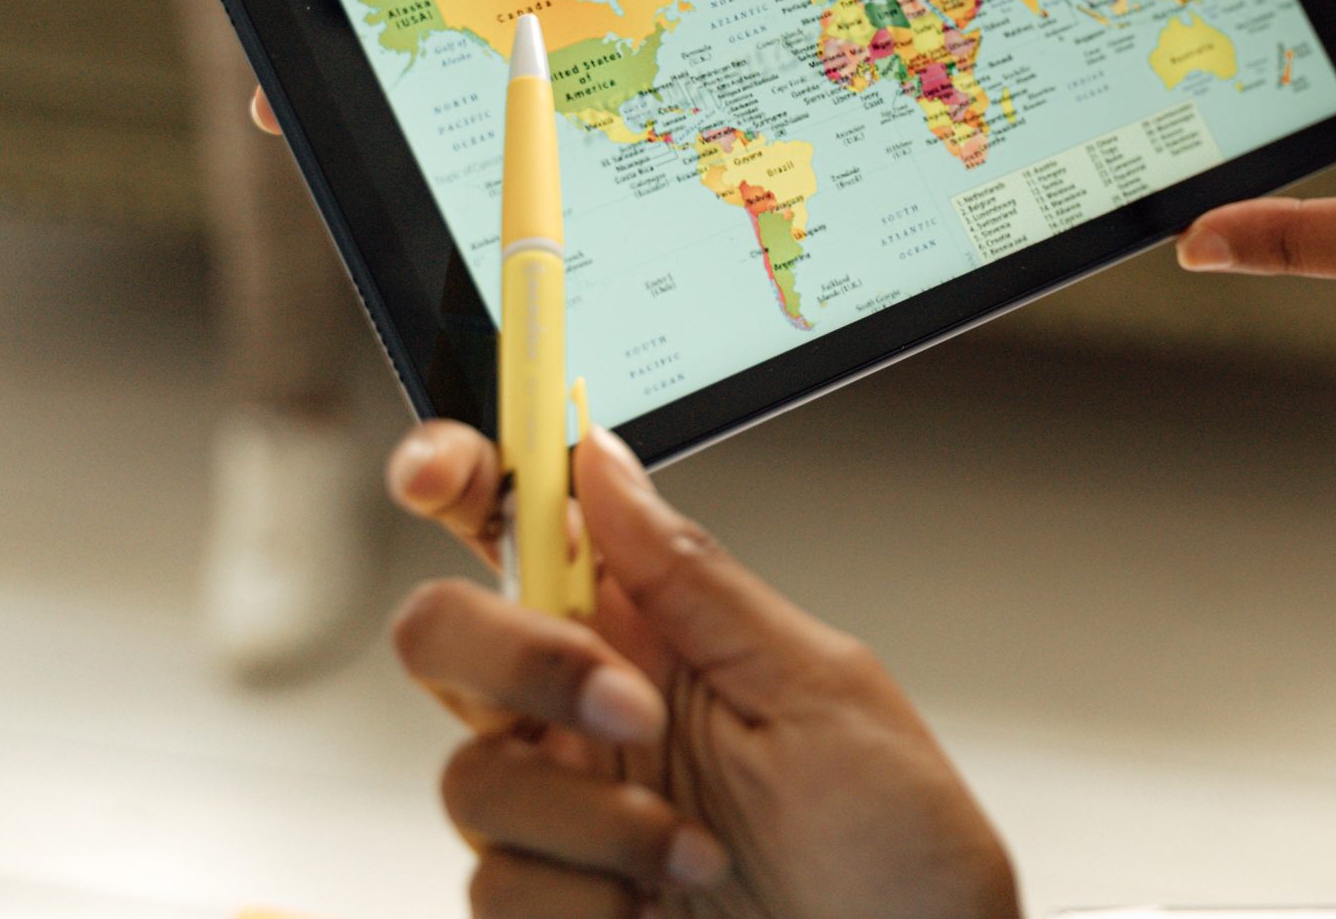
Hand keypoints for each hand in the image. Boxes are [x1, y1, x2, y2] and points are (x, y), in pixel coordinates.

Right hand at [386, 422, 1019, 918]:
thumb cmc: (898, 850)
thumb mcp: (817, 690)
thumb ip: (695, 579)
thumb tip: (603, 462)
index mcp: (658, 635)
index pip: (524, 534)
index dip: (461, 479)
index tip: (437, 472)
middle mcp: (590, 717)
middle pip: (445, 639)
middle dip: (520, 660)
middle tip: (630, 707)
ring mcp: (564, 820)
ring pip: (471, 780)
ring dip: (595, 819)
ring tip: (698, 852)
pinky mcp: (550, 912)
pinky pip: (493, 889)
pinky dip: (587, 901)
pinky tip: (661, 910)